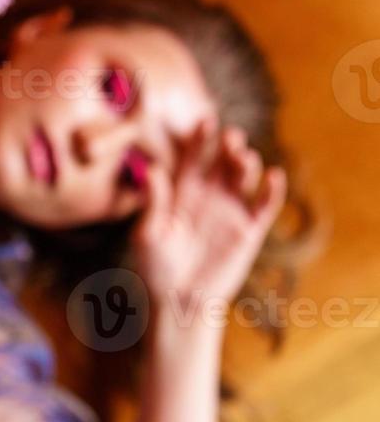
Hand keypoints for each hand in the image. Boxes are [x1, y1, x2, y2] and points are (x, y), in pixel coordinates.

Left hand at [131, 121, 286, 315]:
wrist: (179, 301)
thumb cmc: (155, 267)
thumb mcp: (148, 233)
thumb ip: (154, 202)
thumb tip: (151, 169)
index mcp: (181, 191)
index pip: (191, 157)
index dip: (199, 139)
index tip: (205, 120)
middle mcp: (208, 196)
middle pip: (221, 162)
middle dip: (227, 146)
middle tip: (230, 137)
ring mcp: (230, 211)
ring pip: (244, 178)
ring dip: (246, 164)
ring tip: (243, 156)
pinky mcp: (248, 230)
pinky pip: (264, 205)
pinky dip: (272, 189)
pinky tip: (273, 176)